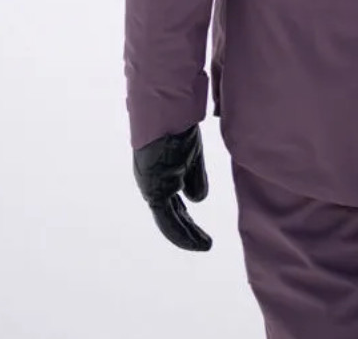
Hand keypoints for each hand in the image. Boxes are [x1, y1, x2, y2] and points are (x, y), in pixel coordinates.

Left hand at [132, 124, 212, 250]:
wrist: (167, 111)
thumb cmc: (178, 126)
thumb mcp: (191, 155)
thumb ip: (194, 178)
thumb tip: (197, 201)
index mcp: (159, 174)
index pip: (172, 203)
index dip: (185, 218)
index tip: (199, 230)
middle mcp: (152, 184)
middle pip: (171, 214)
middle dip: (188, 230)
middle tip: (205, 243)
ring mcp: (151, 188)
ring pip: (170, 221)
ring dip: (188, 235)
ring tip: (205, 245)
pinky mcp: (154, 190)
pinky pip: (168, 220)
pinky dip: (182, 233)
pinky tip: (197, 241)